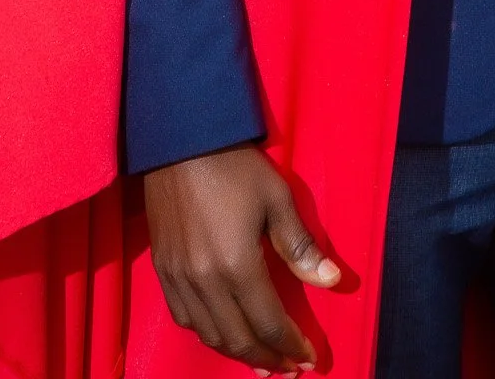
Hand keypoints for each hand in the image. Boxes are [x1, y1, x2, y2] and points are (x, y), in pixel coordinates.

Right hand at [144, 144, 340, 372]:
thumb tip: (332, 282)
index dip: (292, 346)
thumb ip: (300, 245)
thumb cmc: (235, 165)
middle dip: (268, 359)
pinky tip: (222, 332)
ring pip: (210, 335)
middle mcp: (205, 282)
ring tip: (261, 361)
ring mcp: (179, 278)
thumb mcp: (276, 198)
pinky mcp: (163, 269)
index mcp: (237, 265)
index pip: (269, 323)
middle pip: (238, 340)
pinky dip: (207, 334)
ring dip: (237, 354)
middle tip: (289, 369)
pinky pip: (185, 318)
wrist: (179, 139)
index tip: (309, 358)